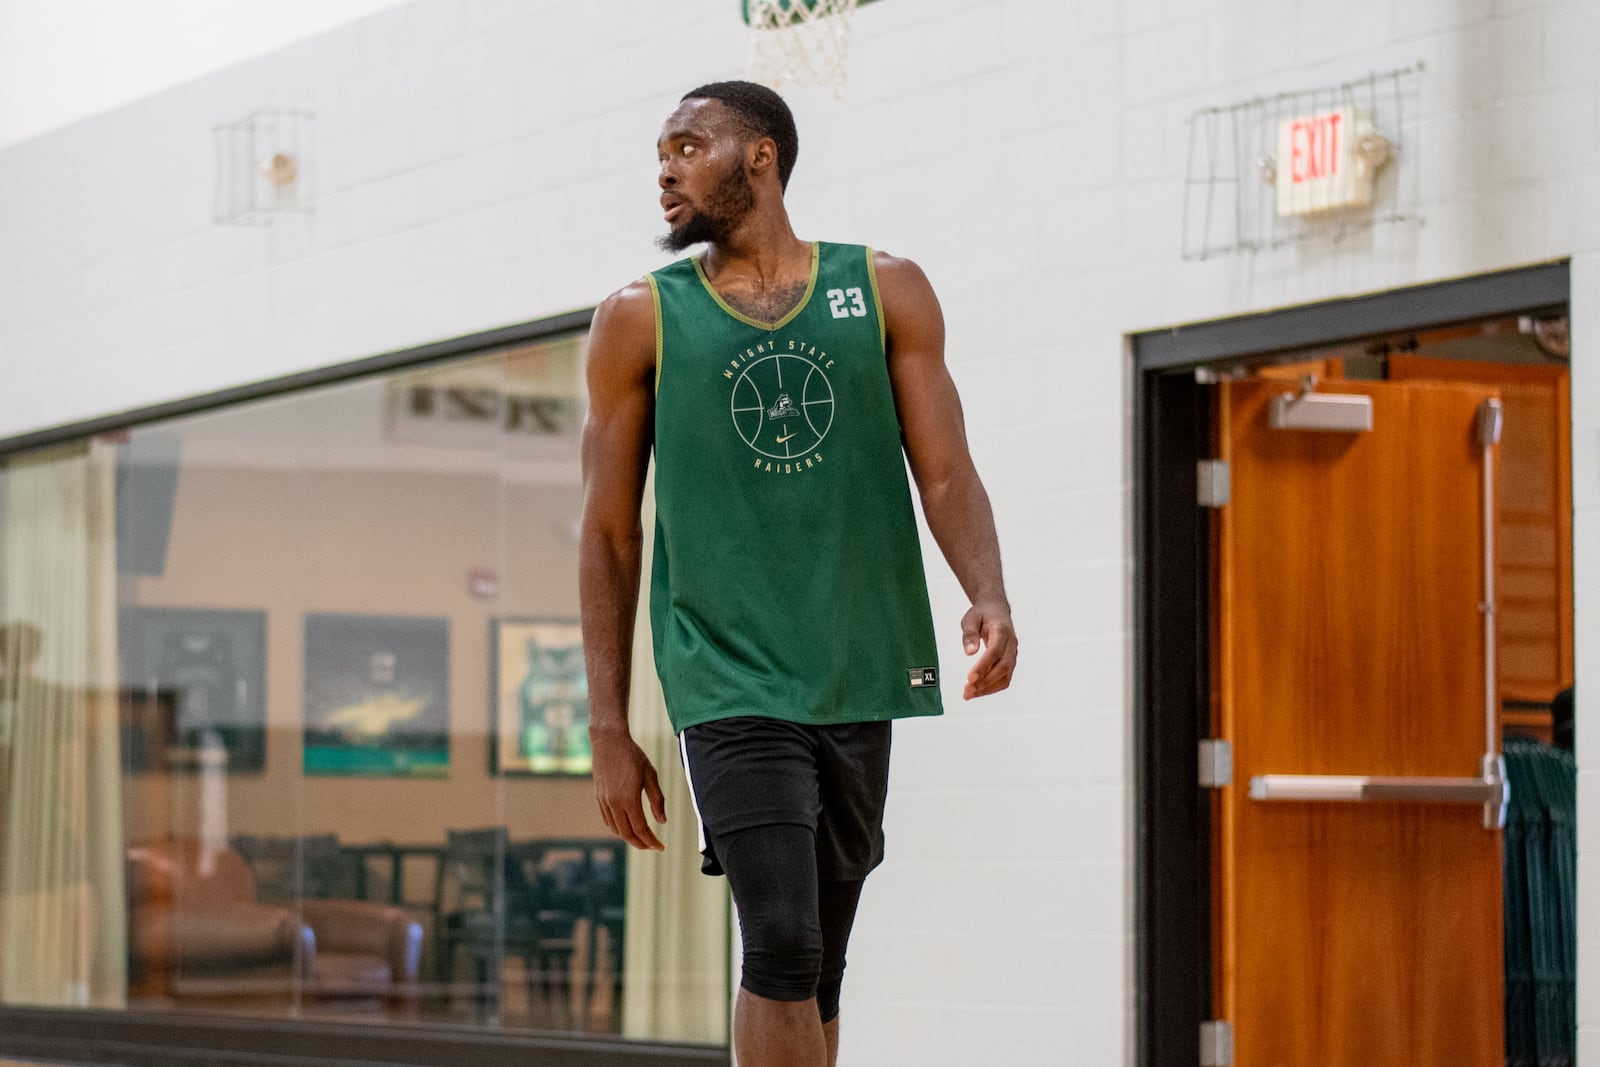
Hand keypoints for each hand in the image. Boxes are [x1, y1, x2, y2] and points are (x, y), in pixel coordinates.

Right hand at [590, 729, 666, 850]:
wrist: (608, 741)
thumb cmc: (633, 755)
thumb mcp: (650, 774)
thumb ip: (657, 799)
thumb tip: (662, 822)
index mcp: (629, 798)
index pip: (641, 829)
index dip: (651, 841)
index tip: (661, 847)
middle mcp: (614, 803)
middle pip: (627, 834)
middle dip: (641, 844)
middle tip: (653, 847)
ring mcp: (604, 801)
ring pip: (616, 829)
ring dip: (629, 838)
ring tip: (642, 839)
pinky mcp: (599, 797)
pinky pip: (608, 820)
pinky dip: (618, 829)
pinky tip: (627, 827)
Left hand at [961, 600, 1016, 699]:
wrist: (996, 611)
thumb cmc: (982, 614)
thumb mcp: (970, 618)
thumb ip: (969, 634)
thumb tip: (969, 652)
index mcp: (1002, 630)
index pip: (995, 651)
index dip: (983, 666)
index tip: (969, 678)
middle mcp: (1011, 644)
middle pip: (1002, 667)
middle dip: (984, 682)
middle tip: (966, 691)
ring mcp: (1013, 654)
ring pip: (1005, 676)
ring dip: (987, 688)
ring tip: (968, 694)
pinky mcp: (1010, 662)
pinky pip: (1004, 679)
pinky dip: (991, 688)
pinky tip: (976, 692)